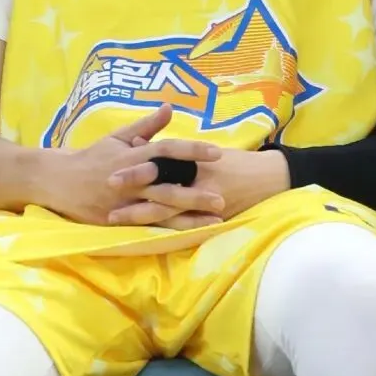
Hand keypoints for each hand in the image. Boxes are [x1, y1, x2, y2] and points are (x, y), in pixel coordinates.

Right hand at [35, 104, 222, 225]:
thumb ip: (146, 126)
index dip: (191, 150)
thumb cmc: (93, 157)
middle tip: (222, 197)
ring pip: (161, 210)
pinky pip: (149, 227)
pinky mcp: (119, 220)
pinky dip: (170, 230)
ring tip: (214, 220)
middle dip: (195, 192)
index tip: (217, 152)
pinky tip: (190, 234)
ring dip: (188, 215)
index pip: (166, 149)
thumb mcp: (117, 137)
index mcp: (132, 155)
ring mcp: (125, 202)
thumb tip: (170, 108)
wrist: (60, 180)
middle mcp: (131, 179)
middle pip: (167, 185)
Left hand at [108, 142, 290, 228]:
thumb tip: (136, 141)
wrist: (268, 178)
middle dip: (133, 188)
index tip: (112, 166)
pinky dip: (164, 228)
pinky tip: (144, 233)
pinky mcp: (211, 216)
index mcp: (193, 157)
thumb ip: (171, 149)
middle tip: (108, 188)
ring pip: (167, 208)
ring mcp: (204, 199)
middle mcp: (197, 177)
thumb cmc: (232, 161)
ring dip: (140, 212)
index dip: (136, 164)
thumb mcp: (202, 149)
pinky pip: (184, 225)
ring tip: (114, 216)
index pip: (160, 158)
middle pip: (159, 182)